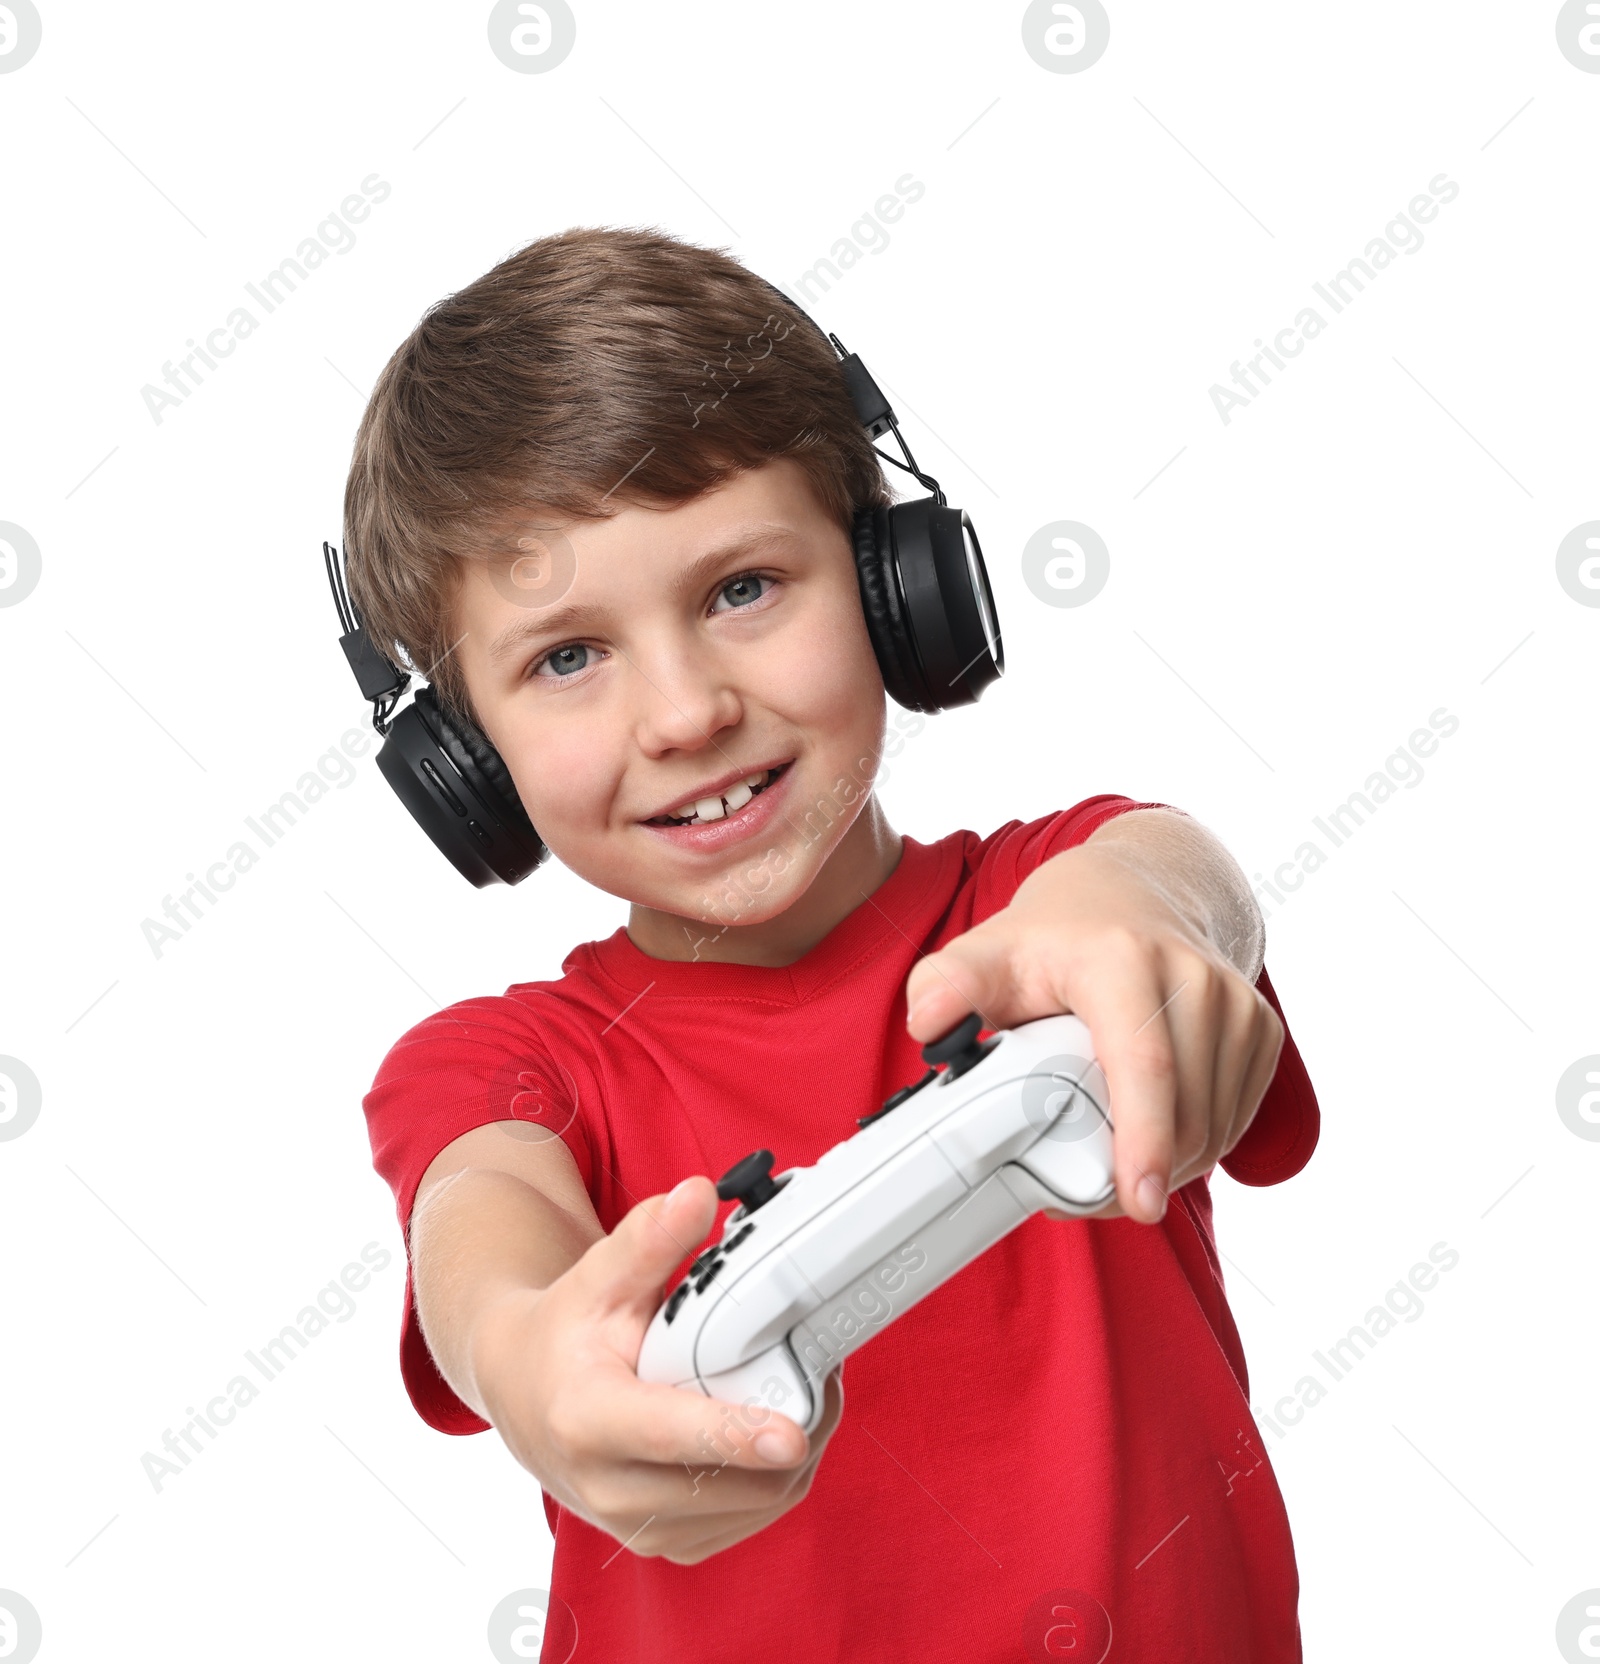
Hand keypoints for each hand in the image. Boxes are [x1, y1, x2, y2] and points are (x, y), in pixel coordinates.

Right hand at [468, 1176, 844, 1563]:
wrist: (524, 1394)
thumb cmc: (565, 1333)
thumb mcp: (599, 1277)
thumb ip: (650, 1239)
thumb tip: (697, 1195)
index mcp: (587, 1420)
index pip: (673, 1438)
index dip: (736, 1436)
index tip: (791, 1433)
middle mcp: (609, 1488)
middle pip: (733, 1480)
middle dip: (794, 1430)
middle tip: (822, 1370)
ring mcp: (639, 1527)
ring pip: (754, 1507)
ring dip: (798, 1455)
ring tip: (807, 1389)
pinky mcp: (666, 1543)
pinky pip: (747, 1520)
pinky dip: (777, 1478)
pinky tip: (779, 1426)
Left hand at [902, 836, 1282, 1223]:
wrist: (1132, 892)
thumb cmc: (1056, 935)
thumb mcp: (989, 950)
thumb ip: (947, 985)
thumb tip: (928, 1023)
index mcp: (1123, 961)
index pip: (1144, 1064)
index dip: (1142, 1139)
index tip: (1134, 1200)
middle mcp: (1191, 977)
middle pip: (1183, 1112)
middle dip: (1138, 1176)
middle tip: (1083, 1199)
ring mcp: (1236, 1002)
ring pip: (1214, 1127)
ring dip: (1167, 1169)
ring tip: (1109, 1165)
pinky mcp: (1260, 1029)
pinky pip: (1235, 1119)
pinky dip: (1197, 1147)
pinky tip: (1153, 1136)